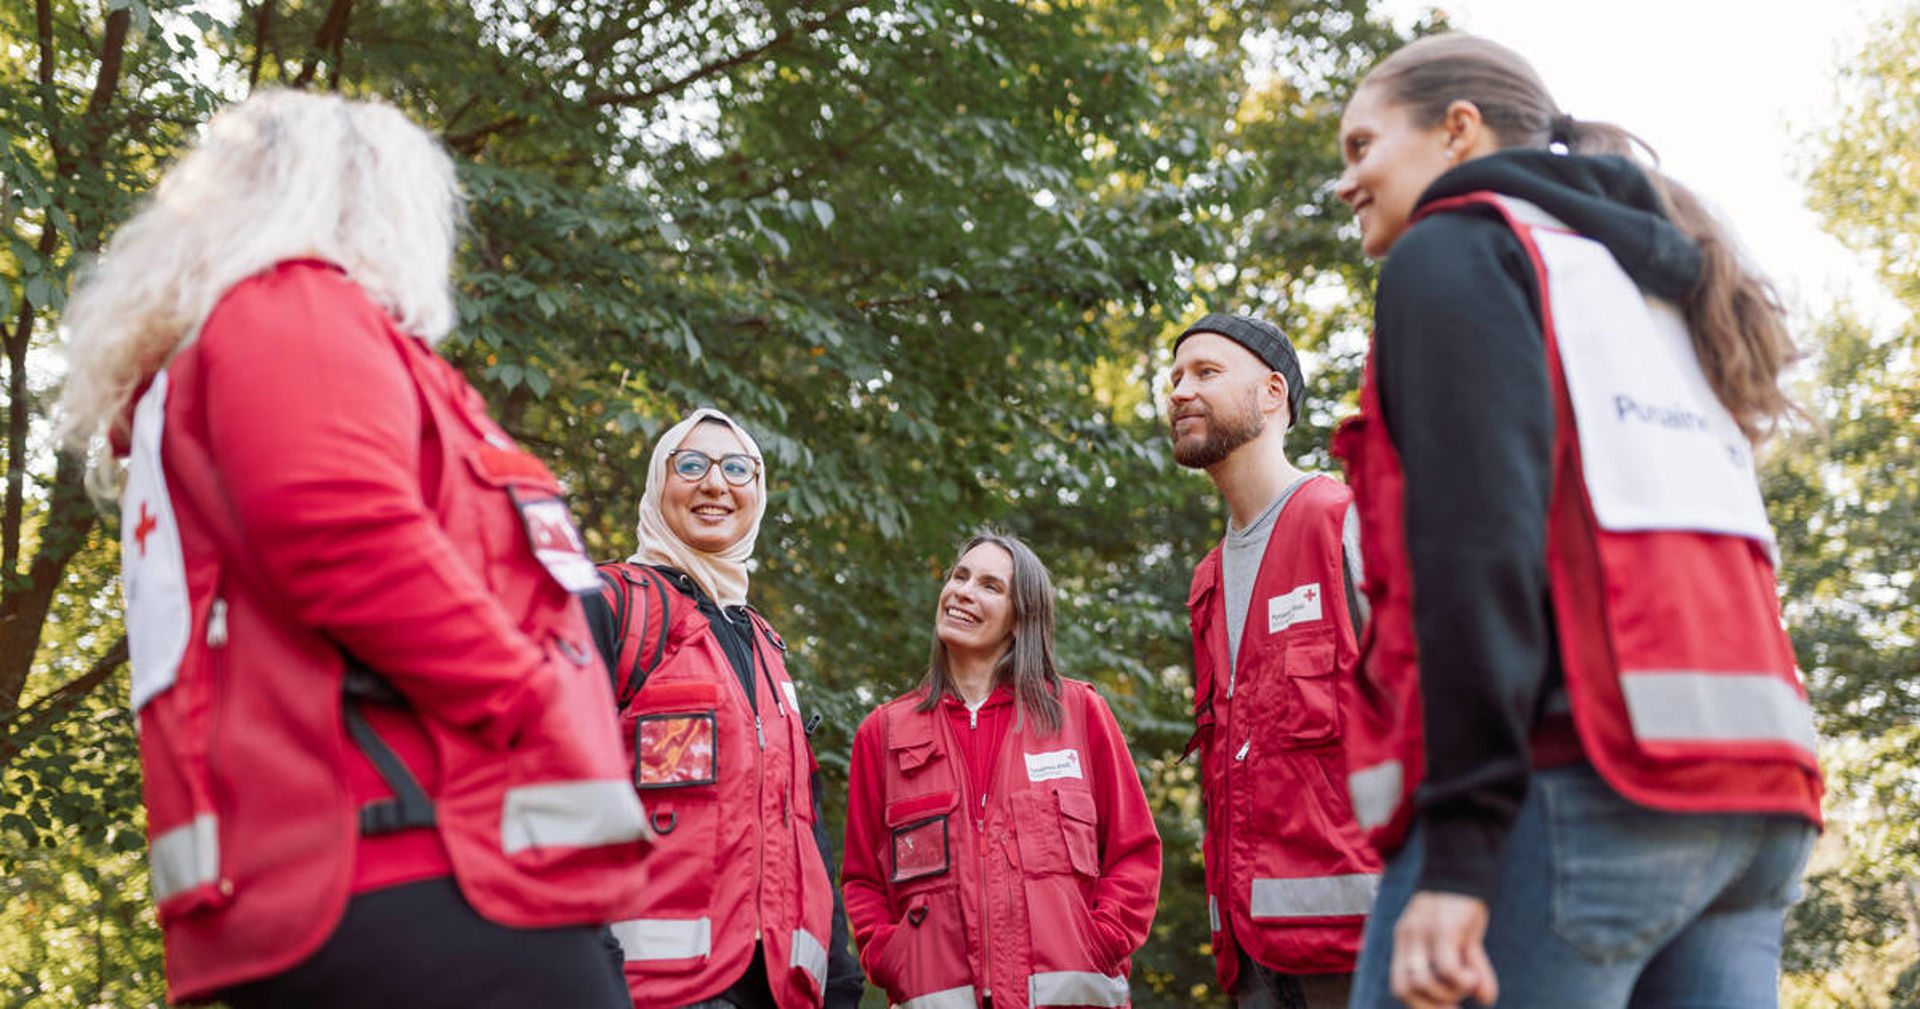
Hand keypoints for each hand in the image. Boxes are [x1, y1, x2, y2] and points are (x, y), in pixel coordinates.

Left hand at [1390, 891, 1497, 1008]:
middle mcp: (1409, 938)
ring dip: (1450, 993)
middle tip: (1456, 1007)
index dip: (1421, 1006)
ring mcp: (1424, 933)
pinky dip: (1462, 981)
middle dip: (1431, 1006)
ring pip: (1424, 982)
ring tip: (1467, 983)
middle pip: (1404, 989)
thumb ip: (1470, 968)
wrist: (1463, 864)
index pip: (1400, 987)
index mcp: (1406, 942)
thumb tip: (1486, 1000)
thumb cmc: (1461, 904)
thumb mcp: (1463, 939)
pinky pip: (1447, 968)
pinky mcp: (1444, 928)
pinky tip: (1474, 975)